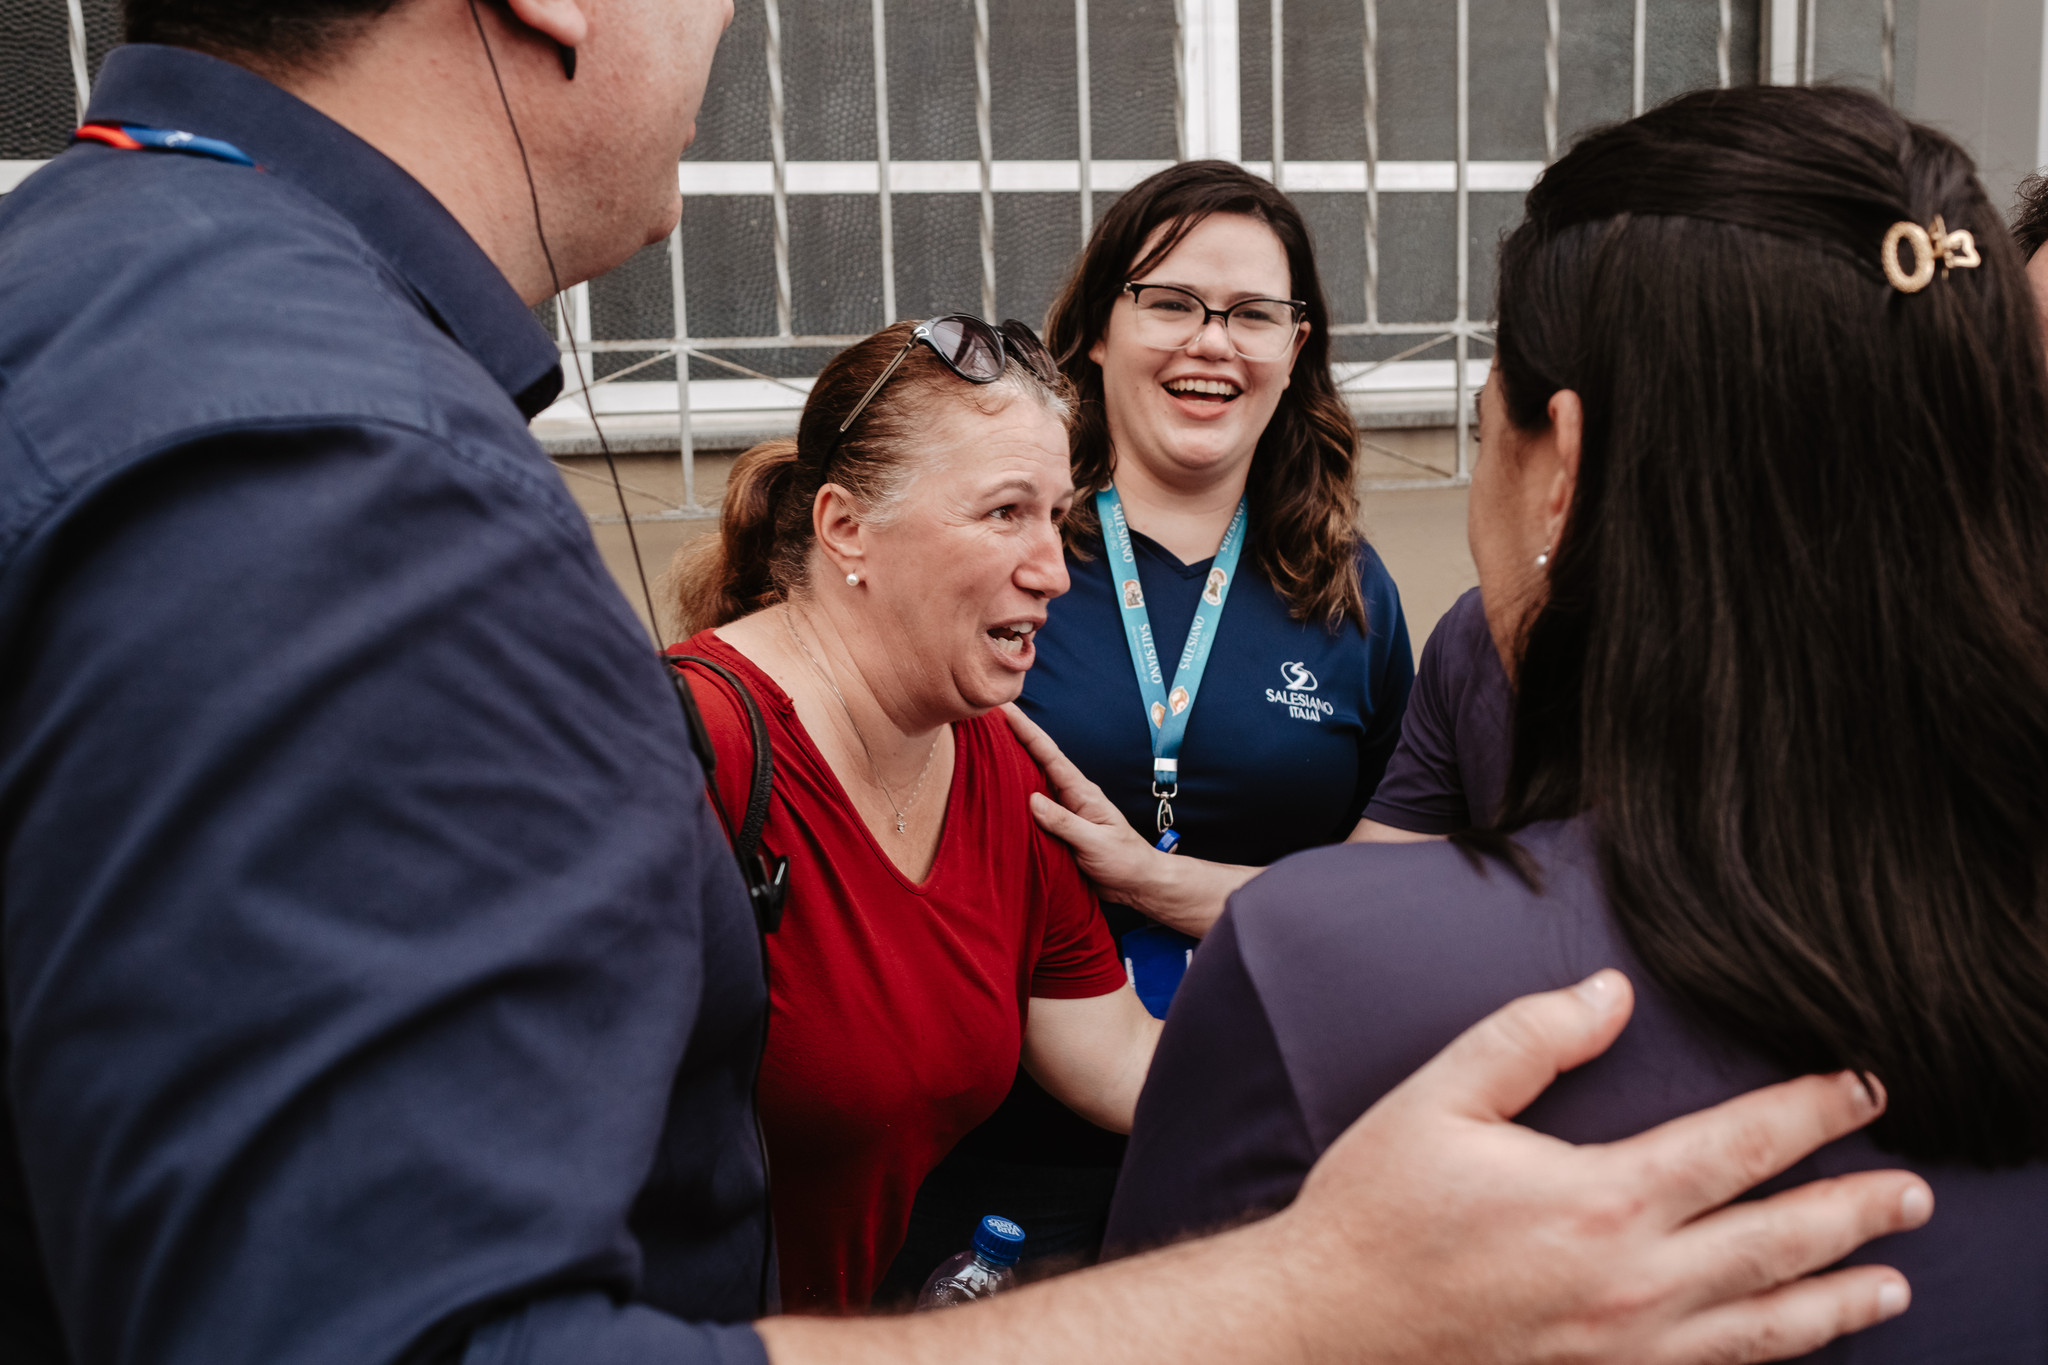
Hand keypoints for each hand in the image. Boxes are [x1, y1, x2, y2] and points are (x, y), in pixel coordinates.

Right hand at [758, 969, 1925, 1364]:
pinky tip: (1790, 1340)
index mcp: (1596, 1201)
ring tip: (1891, 1280)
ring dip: (1836, 1299)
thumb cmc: (1376, 1209)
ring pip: (1761, 1325)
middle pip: (1774, 1244)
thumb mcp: (1436, 1098)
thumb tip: (1610, 993)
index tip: (1859, 1084)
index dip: (1808, 1112)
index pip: (1736, 1148)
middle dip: (1852, 1211)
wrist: (1327, 1325)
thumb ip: (1527, 1037)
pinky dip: (1771, 1353)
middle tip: (1910, 1190)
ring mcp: (1621, 1346)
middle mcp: (1629, 1285)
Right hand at [1000, 702, 1180, 908]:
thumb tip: (1032, 799)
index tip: (1006, 710)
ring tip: (986, 743)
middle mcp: (1070, 796)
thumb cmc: (1124, 861)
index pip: (1049, 755)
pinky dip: (1014, 795)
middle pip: (1037, 761)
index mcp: (1082, 792)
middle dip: (1013, 737)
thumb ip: (1065, 823)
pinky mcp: (1057, 829)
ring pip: (1031, 782)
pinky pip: (1030, 808)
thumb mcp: (1096, 842)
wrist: (1136, 882)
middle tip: (988, 717)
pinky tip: (997, 789)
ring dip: (1010, 764)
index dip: (1026, 731)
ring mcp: (1063, 811)